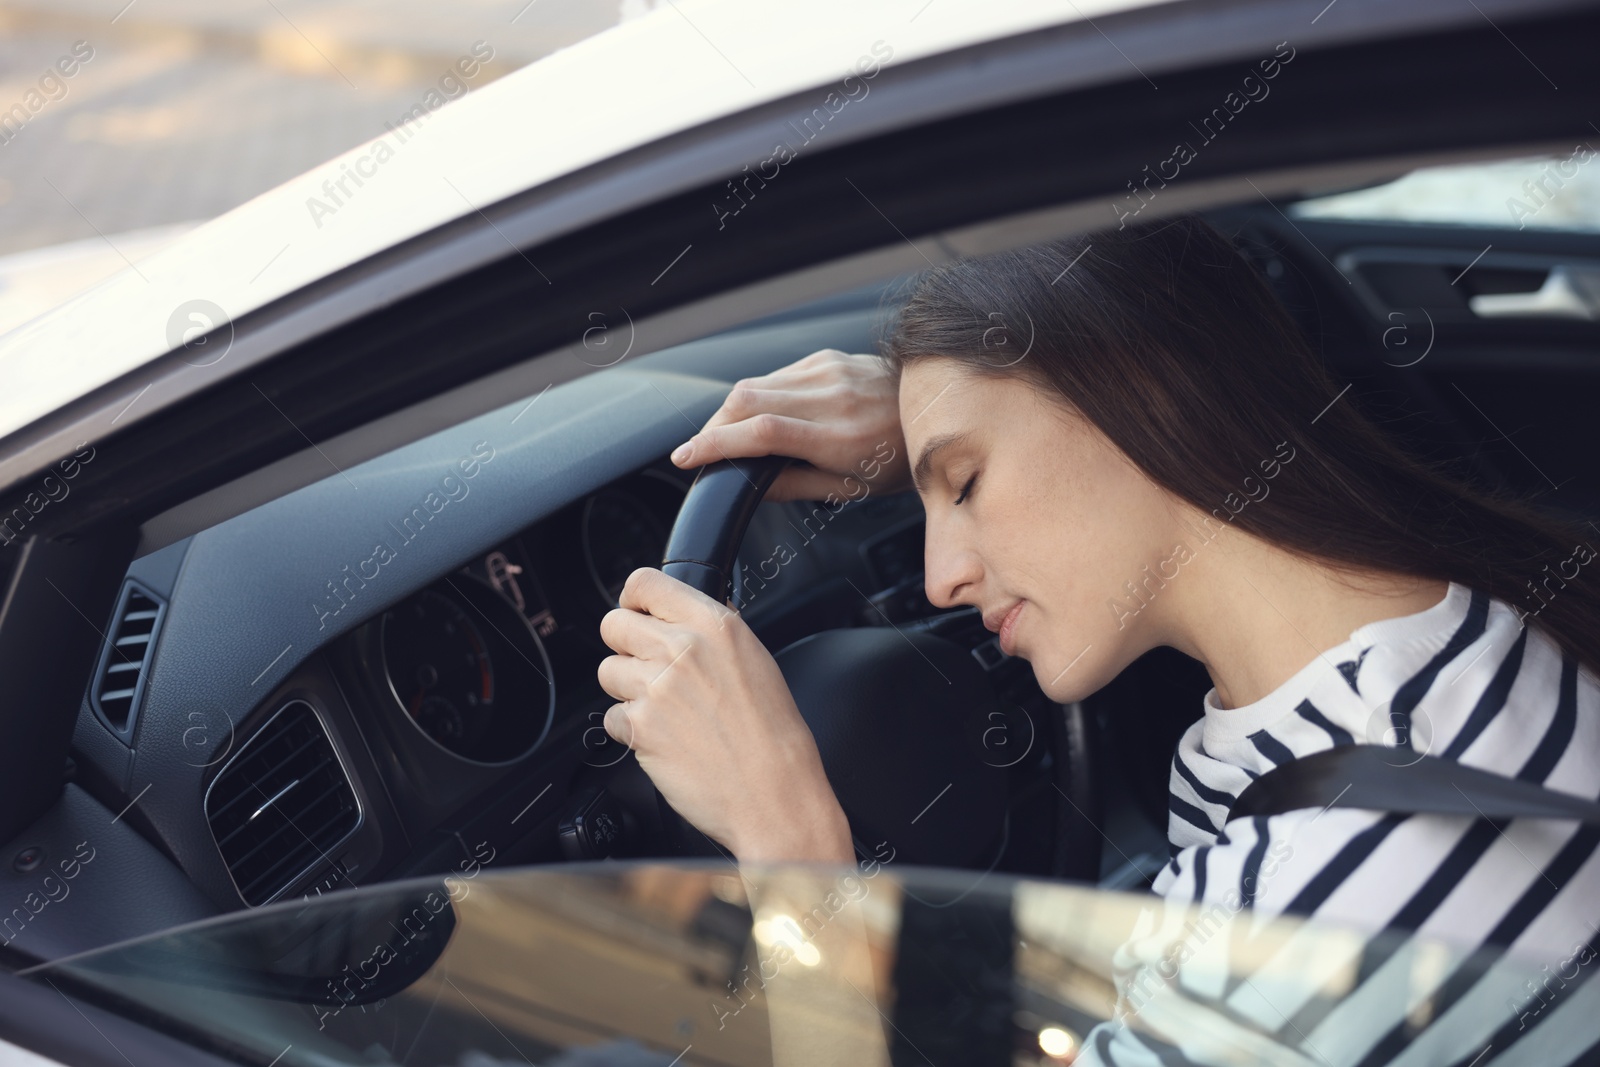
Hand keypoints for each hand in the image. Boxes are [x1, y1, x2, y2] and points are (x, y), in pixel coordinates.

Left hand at [597, 567, 853, 863]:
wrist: (775, 794)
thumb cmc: (774, 736)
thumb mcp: (756, 660)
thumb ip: (714, 633)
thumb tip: (686, 616)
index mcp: (715, 625)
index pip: (645, 583)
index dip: (636, 601)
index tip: (639, 615)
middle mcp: (682, 649)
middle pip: (614, 624)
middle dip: (625, 646)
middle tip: (648, 668)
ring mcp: (657, 687)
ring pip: (607, 671)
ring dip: (626, 689)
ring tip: (662, 709)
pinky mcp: (640, 726)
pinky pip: (611, 717)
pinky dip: (630, 730)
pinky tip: (664, 738)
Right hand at [670, 349, 909, 501]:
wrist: (932, 408)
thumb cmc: (894, 457)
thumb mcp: (848, 488)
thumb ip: (793, 486)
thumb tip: (747, 485)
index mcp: (839, 437)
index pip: (763, 432)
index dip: (717, 443)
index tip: (686, 456)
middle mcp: (832, 397)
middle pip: (747, 400)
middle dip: (712, 426)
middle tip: (699, 450)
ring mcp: (828, 371)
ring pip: (754, 383)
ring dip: (729, 411)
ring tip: (722, 436)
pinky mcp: (825, 358)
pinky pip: (775, 375)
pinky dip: (756, 396)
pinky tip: (757, 414)